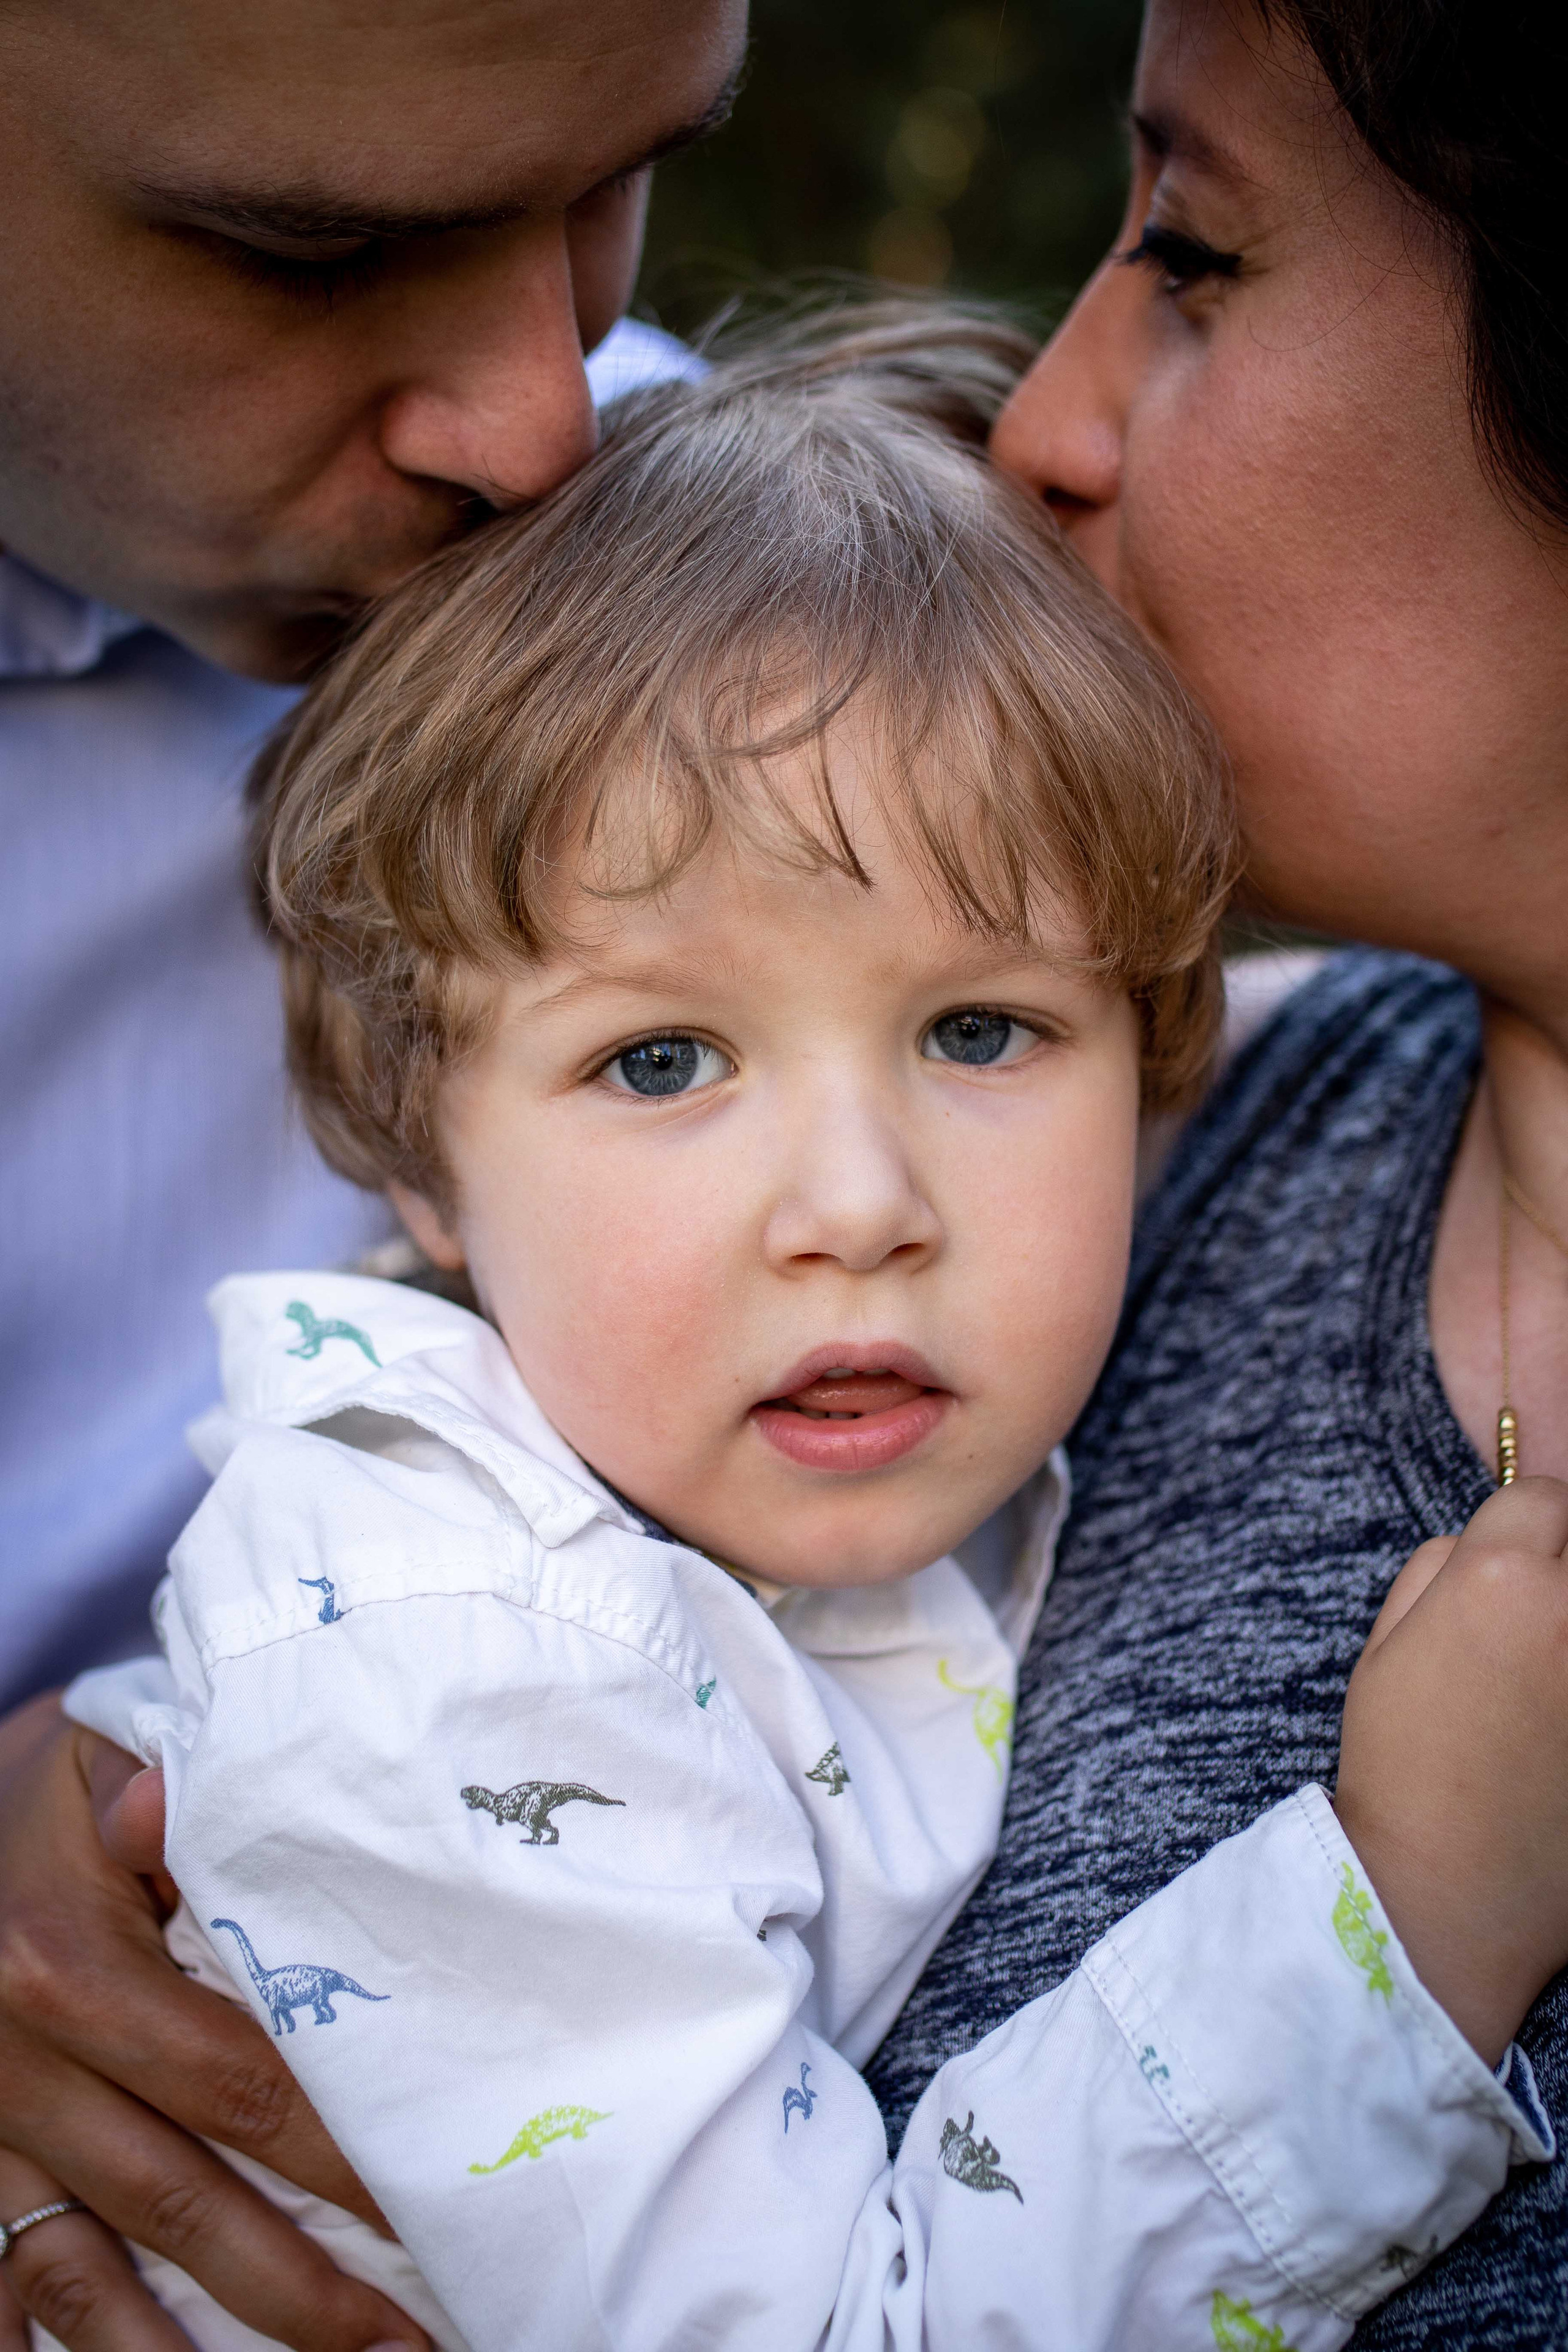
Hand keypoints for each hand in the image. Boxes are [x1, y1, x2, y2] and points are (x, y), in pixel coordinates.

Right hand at [0, 1692, 429, 2351]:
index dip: (336, 2150)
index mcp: (64, 1967)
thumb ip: (156, 1783)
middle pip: (178, 2199)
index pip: (234, 2081)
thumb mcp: (105, 1757)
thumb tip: (163, 1805)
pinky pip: (13, 2286)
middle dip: (300, 2287)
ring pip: (89, 2277)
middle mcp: (20, 2067)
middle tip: (411, 2342)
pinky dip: (66, 2350)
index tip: (431, 2196)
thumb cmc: (63, 1790)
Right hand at [1337, 1476, 1567, 2065]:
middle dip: (1558, 1570)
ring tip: (1542, 1678)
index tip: (1514, 1554)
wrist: (1449, 1895)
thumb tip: (1485, 1545)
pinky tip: (1553, 1724)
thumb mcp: (1384, 1647)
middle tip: (1531, 1623)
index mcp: (1501, 1577)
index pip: (1542, 1496)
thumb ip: (1438, 1571)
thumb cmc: (1403, 1768)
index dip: (1523, 1523)